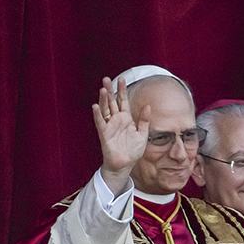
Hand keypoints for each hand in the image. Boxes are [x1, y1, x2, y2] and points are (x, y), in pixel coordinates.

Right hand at [92, 77, 150, 194]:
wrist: (125, 164)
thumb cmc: (133, 150)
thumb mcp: (142, 134)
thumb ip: (144, 120)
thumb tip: (148, 106)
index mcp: (126, 119)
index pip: (123, 101)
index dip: (122, 90)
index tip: (121, 79)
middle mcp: (117, 120)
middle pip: (112, 102)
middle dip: (110, 91)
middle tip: (106, 79)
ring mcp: (110, 126)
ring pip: (105, 109)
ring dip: (103, 99)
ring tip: (103, 89)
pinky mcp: (104, 134)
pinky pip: (100, 123)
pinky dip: (98, 115)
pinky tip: (96, 106)